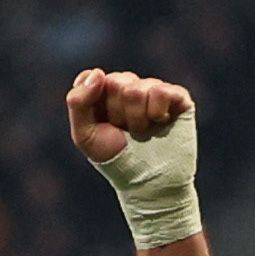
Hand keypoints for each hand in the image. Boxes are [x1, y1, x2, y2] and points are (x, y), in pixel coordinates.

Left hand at [66, 69, 193, 167]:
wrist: (148, 183)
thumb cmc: (115, 159)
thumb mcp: (84, 135)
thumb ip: (78, 102)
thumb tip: (98, 73)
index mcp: (105, 92)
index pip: (93, 78)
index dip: (95, 102)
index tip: (101, 123)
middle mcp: (129, 86)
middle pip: (115, 83)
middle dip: (117, 114)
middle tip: (125, 132)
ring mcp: (153, 90)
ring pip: (137, 90)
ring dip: (137, 120)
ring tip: (142, 133)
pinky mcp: (177, 96)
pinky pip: (160, 91)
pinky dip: (156, 113)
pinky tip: (160, 123)